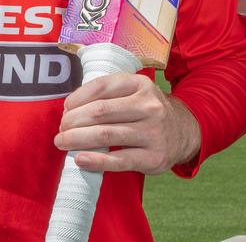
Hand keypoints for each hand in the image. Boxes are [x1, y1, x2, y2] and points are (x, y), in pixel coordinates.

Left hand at [54, 73, 199, 174]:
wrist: (184, 132)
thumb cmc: (147, 111)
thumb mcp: (135, 92)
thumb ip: (108, 94)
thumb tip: (70, 107)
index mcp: (141, 85)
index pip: (102, 86)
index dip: (77, 98)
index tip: (65, 108)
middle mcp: (149, 106)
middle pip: (100, 112)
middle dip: (73, 121)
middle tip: (61, 129)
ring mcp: (153, 133)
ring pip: (106, 135)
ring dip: (77, 139)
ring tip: (62, 142)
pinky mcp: (153, 158)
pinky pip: (119, 160)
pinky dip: (96, 161)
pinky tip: (80, 159)